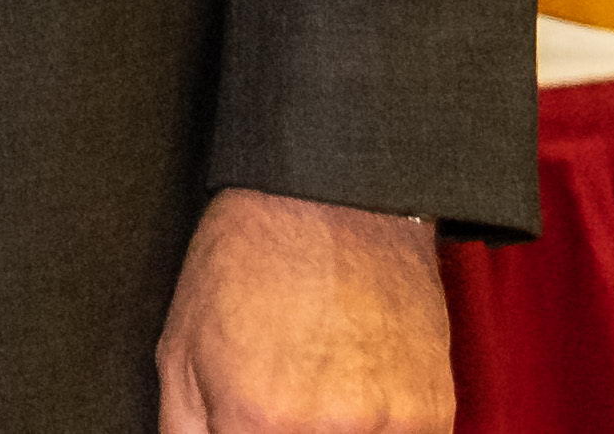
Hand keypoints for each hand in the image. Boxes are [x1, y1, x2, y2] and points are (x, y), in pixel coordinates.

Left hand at [156, 186, 451, 433]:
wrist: (330, 202)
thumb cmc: (246, 263)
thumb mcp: (180, 346)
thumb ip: (186, 429)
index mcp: (257, 418)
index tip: (245, 428)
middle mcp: (330, 431)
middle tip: (278, 407)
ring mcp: (389, 426)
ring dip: (331, 432)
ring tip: (316, 394)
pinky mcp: (432, 415)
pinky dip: (373, 432)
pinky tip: (352, 396)